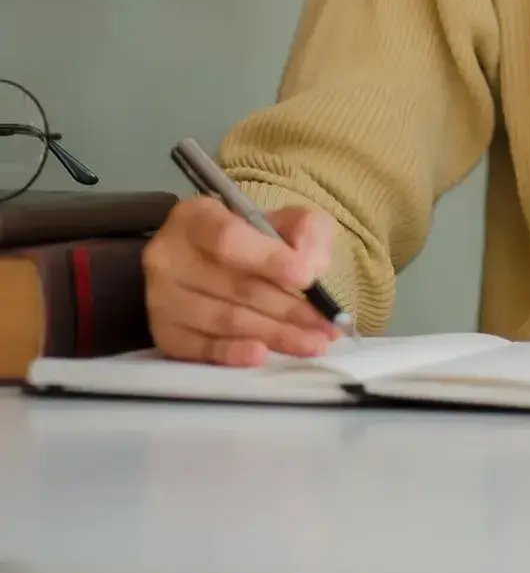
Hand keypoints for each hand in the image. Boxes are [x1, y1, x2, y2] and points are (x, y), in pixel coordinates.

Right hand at [143, 196, 343, 366]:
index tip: (306, 277)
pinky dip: (232, 354)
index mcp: (196, 217)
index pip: (228, 239)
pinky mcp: (163, 333)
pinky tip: (262, 355)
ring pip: (224, 320)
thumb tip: (312, 267)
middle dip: (287, 308)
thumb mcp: (284, 219)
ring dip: (273, 335)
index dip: (268, 259)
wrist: (210, 260)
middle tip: (325, 326)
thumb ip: (305, 231)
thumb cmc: (252, 238)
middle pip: (234, 286)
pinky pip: (199, 349)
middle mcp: (169, 256)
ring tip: (312, 344)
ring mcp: (161, 298)